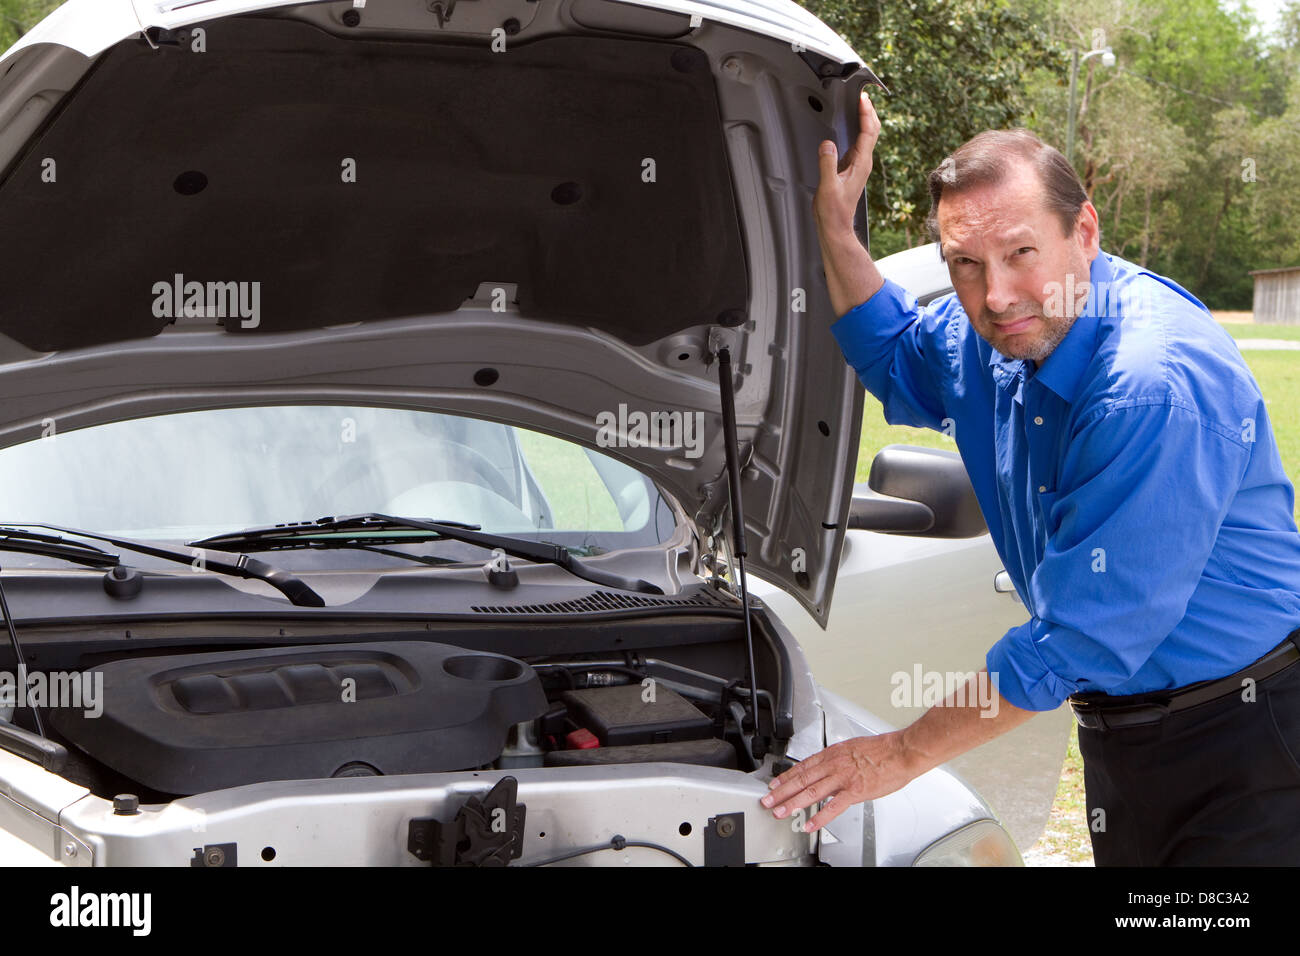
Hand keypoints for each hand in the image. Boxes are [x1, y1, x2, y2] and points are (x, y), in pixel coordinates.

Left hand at [759, 731, 913, 831]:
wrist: (901, 751)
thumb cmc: (882, 750)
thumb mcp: (853, 748)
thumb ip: (838, 759)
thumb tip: (829, 766)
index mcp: (833, 754)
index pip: (803, 766)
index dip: (785, 777)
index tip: (774, 785)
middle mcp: (834, 765)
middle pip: (801, 779)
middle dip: (782, 792)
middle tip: (767, 801)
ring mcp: (843, 778)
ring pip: (812, 792)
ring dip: (793, 803)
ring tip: (780, 812)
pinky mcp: (855, 791)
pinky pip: (834, 806)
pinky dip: (820, 817)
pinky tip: (810, 824)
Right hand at [812, 89, 880, 238]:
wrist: (836, 226)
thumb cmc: (833, 211)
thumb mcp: (827, 187)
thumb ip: (827, 164)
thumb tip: (827, 144)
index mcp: (860, 163)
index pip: (868, 132)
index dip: (866, 113)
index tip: (862, 97)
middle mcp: (862, 162)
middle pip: (872, 130)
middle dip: (869, 110)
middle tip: (862, 94)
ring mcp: (858, 164)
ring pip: (867, 135)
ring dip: (865, 118)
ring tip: (859, 103)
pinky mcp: (852, 167)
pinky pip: (859, 142)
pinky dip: (858, 128)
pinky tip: (851, 124)